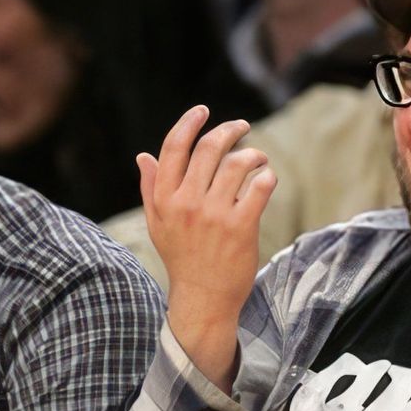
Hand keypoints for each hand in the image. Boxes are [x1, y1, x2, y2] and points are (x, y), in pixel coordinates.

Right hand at [138, 105, 275, 390]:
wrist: (203, 299)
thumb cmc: (182, 259)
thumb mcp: (158, 225)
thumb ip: (150, 189)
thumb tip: (143, 156)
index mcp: (165, 199)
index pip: (174, 147)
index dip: (190, 123)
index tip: (204, 111)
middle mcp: (187, 203)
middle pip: (209, 148)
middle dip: (229, 130)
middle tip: (242, 127)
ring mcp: (214, 215)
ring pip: (238, 163)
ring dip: (253, 153)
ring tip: (258, 158)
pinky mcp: (241, 228)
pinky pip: (259, 187)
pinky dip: (267, 177)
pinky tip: (267, 179)